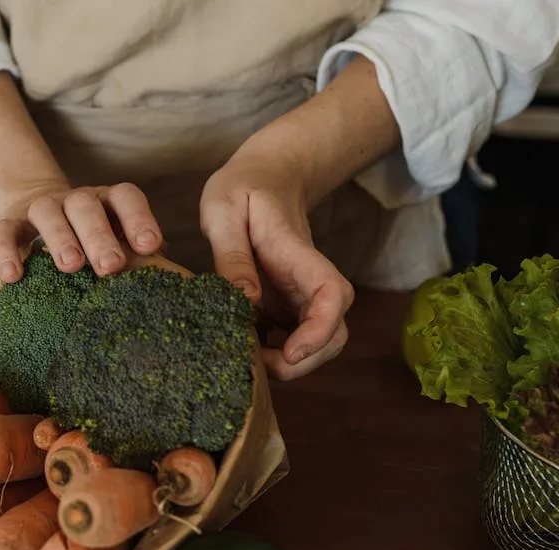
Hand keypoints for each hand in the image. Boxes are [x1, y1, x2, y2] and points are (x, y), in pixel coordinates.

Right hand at [0, 183, 164, 282]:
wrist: (37, 219)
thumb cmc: (91, 242)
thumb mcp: (116, 243)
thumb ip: (136, 257)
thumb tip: (163, 281)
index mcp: (108, 202)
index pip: (126, 198)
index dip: (139, 218)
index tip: (150, 246)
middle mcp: (76, 200)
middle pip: (86, 205)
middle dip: (99, 235)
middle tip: (110, 267)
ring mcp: (42, 208)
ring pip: (48, 212)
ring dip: (60, 237)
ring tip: (70, 266)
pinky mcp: (11, 222)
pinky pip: (4, 230)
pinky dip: (5, 250)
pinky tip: (13, 277)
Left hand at [200, 152, 354, 380]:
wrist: (265, 176)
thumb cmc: (243, 188)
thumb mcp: (224, 210)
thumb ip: (232, 254)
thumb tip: (246, 300)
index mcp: (298, 254)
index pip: (332, 295)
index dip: (320, 330)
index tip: (291, 352)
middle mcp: (309, 280)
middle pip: (334, 332)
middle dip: (304, 362)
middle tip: (257, 365)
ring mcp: (301, 294)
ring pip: (320, 341)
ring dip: (292, 364)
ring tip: (248, 358)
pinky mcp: (288, 303)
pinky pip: (295, 338)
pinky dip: (277, 354)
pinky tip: (245, 348)